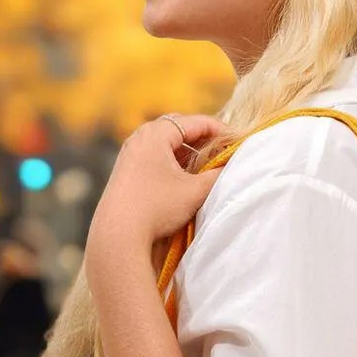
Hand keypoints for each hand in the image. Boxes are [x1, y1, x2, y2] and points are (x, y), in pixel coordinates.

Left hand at [86, 114, 232, 277]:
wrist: (117, 235)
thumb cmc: (157, 208)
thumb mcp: (195, 191)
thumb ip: (219, 174)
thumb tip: (235, 166)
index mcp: (155, 134)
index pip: (196, 122)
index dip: (221, 130)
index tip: (239, 143)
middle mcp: (139, 137)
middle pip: (179, 128)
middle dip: (204, 138)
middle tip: (224, 151)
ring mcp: (129, 153)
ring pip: (166, 143)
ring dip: (188, 151)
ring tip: (207, 165)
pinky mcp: (125, 170)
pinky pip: (155, 156)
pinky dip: (173, 161)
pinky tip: (185, 177)